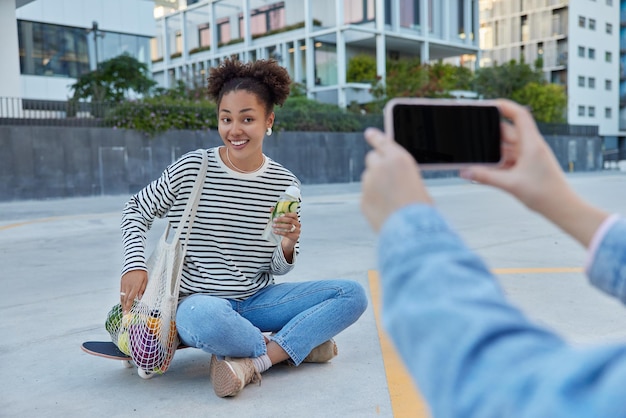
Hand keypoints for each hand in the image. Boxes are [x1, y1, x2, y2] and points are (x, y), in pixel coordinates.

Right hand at [120, 269, 147, 312]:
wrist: (134, 263)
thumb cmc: (141, 272)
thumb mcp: (145, 280)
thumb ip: (142, 290)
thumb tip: (139, 298)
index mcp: (135, 286)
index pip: (130, 298)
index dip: (128, 306)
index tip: (127, 312)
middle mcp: (128, 286)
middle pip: (125, 299)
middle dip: (124, 307)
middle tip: (124, 314)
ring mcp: (124, 285)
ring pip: (121, 296)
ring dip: (122, 303)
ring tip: (123, 309)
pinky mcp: (122, 283)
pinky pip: (121, 292)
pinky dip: (121, 297)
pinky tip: (122, 301)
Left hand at [274, 212, 299, 261]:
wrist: (288, 242)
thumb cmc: (286, 230)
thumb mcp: (282, 223)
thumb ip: (277, 215)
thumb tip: (271, 208)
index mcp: (296, 220)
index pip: (294, 214)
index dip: (288, 214)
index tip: (280, 214)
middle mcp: (298, 225)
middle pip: (290, 220)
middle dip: (281, 219)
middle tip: (274, 220)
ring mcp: (297, 231)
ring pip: (289, 227)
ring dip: (280, 226)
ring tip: (273, 226)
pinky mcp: (295, 237)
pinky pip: (287, 234)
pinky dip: (280, 232)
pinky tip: (275, 231)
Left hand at [361, 127, 432, 231]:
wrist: (412, 230)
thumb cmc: (421, 208)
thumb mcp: (417, 183)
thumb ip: (401, 175)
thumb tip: (392, 179)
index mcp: (398, 159)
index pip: (382, 141)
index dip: (375, 137)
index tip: (369, 133)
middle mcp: (380, 168)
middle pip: (372, 159)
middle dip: (377, 164)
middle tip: (385, 175)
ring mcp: (368, 184)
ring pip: (368, 179)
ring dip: (376, 184)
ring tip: (392, 199)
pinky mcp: (363, 200)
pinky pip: (367, 196)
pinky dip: (373, 200)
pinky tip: (386, 210)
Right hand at [459, 99, 569, 213]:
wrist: (561, 208)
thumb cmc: (545, 194)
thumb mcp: (511, 184)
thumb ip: (485, 177)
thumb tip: (465, 172)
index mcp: (531, 143)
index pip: (519, 115)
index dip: (504, 106)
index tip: (487, 104)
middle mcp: (530, 146)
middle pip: (507, 131)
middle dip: (489, 133)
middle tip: (471, 134)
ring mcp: (528, 156)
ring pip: (505, 147)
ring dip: (492, 151)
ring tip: (475, 155)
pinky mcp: (526, 167)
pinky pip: (507, 159)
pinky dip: (496, 162)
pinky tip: (485, 168)